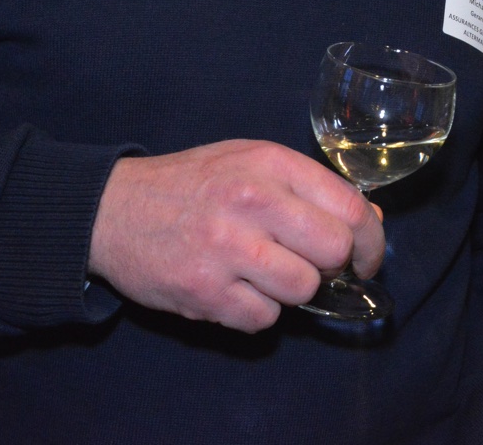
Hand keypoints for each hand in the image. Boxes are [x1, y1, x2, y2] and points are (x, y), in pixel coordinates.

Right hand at [88, 138, 383, 332]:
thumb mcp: (251, 162)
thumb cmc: (192, 184)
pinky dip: (256, 312)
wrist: (113, 209)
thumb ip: (309, 187)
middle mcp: (251, 201)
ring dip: (292, 290)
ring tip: (266, 273)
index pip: (350, 207)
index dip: (370, 240)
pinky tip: (235, 289)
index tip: (366, 256)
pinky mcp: (204, 291)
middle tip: (313, 265)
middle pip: (334, 251)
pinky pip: (263, 319)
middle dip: (332, 266)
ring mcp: (226, 248)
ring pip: (303, 290)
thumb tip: (368, 221)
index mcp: (269, 164)